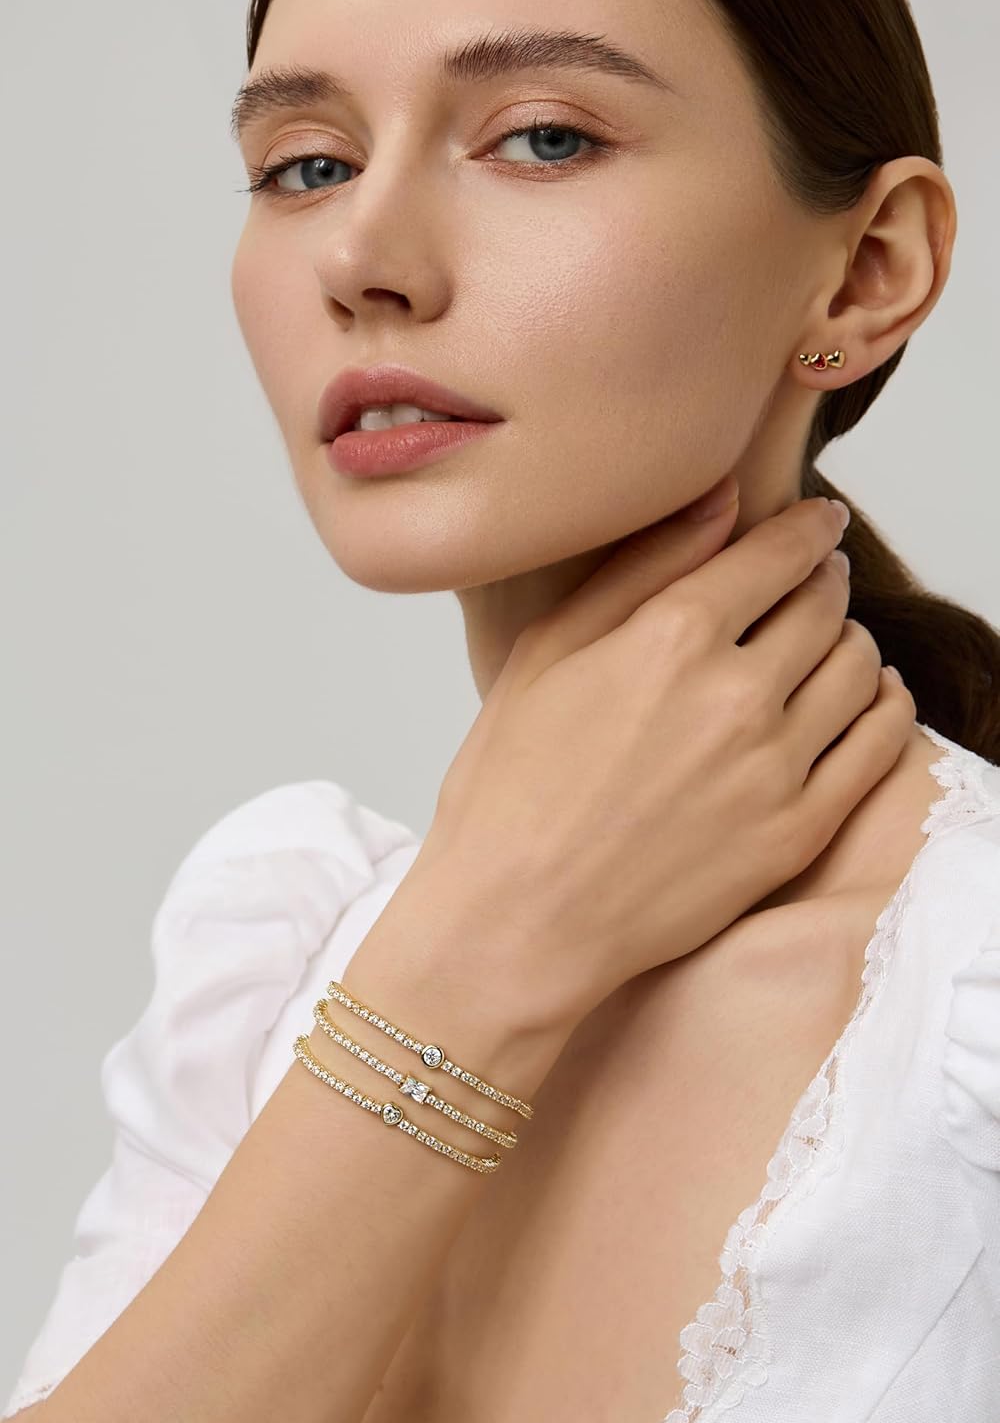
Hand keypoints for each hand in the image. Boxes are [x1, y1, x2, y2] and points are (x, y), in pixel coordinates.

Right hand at [411, 480, 914, 1034]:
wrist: (516, 923)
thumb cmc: (509, 791)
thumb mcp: (545, 655)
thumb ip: (637, 570)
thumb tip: (718, 499)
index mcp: (671, 638)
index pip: (777, 553)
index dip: (807, 526)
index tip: (817, 520)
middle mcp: (736, 695)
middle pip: (824, 605)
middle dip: (825, 579)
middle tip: (815, 580)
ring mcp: (774, 769)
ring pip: (860, 670)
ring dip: (853, 640)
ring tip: (831, 643)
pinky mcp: (795, 833)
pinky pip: (879, 748)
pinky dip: (885, 709)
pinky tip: (868, 701)